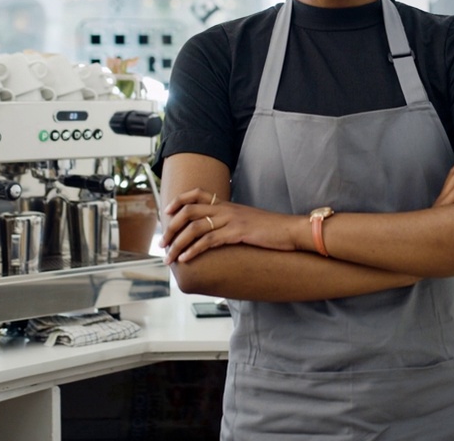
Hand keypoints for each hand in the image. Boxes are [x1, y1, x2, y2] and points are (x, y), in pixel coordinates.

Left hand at [162, 188, 298, 263]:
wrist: (290, 229)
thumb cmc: (270, 229)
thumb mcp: (246, 220)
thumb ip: (230, 222)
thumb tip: (215, 232)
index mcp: (227, 204)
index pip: (196, 194)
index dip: (179, 200)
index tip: (167, 212)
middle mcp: (226, 208)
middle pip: (189, 211)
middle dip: (171, 228)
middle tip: (162, 244)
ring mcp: (231, 220)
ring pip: (195, 227)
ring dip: (178, 244)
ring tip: (169, 258)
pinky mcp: (237, 232)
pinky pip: (209, 240)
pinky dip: (194, 250)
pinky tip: (186, 259)